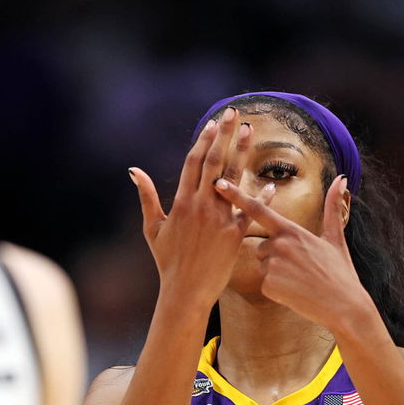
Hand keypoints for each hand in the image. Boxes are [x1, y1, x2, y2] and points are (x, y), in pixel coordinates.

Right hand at [129, 107, 252, 308]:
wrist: (185, 291)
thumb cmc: (167, 261)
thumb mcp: (152, 228)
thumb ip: (146, 198)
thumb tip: (134, 171)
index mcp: (181, 202)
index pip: (193, 163)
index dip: (203, 140)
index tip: (212, 123)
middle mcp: (201, 206)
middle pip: (214, 162)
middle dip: (223, 135)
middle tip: (233, 113)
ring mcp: (220, 219)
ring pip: (233, 178)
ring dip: (242, 152)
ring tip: (250, 130)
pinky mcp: (235, 235)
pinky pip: (250, 211)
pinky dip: (259, 196)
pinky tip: (269, 183)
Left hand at [213, 175, 373, 329]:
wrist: (343, 306)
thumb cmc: (340, 273)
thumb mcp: (335, 238)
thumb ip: (333, 207)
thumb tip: (341, 178)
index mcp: (292, 230)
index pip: (258, 209)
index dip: (236, 196)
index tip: (218, 183)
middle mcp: (279, 245)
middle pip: (261, 247)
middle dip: (275, 256)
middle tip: (301, 268)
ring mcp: (272, 265)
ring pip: (263, 265)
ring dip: (276, 273)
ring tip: (299, 280)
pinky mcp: (268, 285)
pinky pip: (265, 284)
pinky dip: (277, 289)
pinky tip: (295, 292)